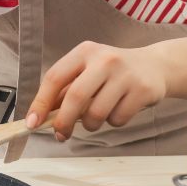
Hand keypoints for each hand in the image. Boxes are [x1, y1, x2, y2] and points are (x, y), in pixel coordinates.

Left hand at [26, 41, 166, 140]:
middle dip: (64, 121)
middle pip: (75, 97)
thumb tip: (42, 114)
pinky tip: (117, 110)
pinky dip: (112, 122)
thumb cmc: (112, 71)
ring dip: (91, 124)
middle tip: (60, 134)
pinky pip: (118, 119)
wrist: (154, 66)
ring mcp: (124, 75)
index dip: (41, 101)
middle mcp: (103, 60)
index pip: (55, 77)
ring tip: (95, 117)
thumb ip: (66, 88)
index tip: (32, 122)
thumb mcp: (87, 69)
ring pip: (97, 113)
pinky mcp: (142, 91)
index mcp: (83, 52)